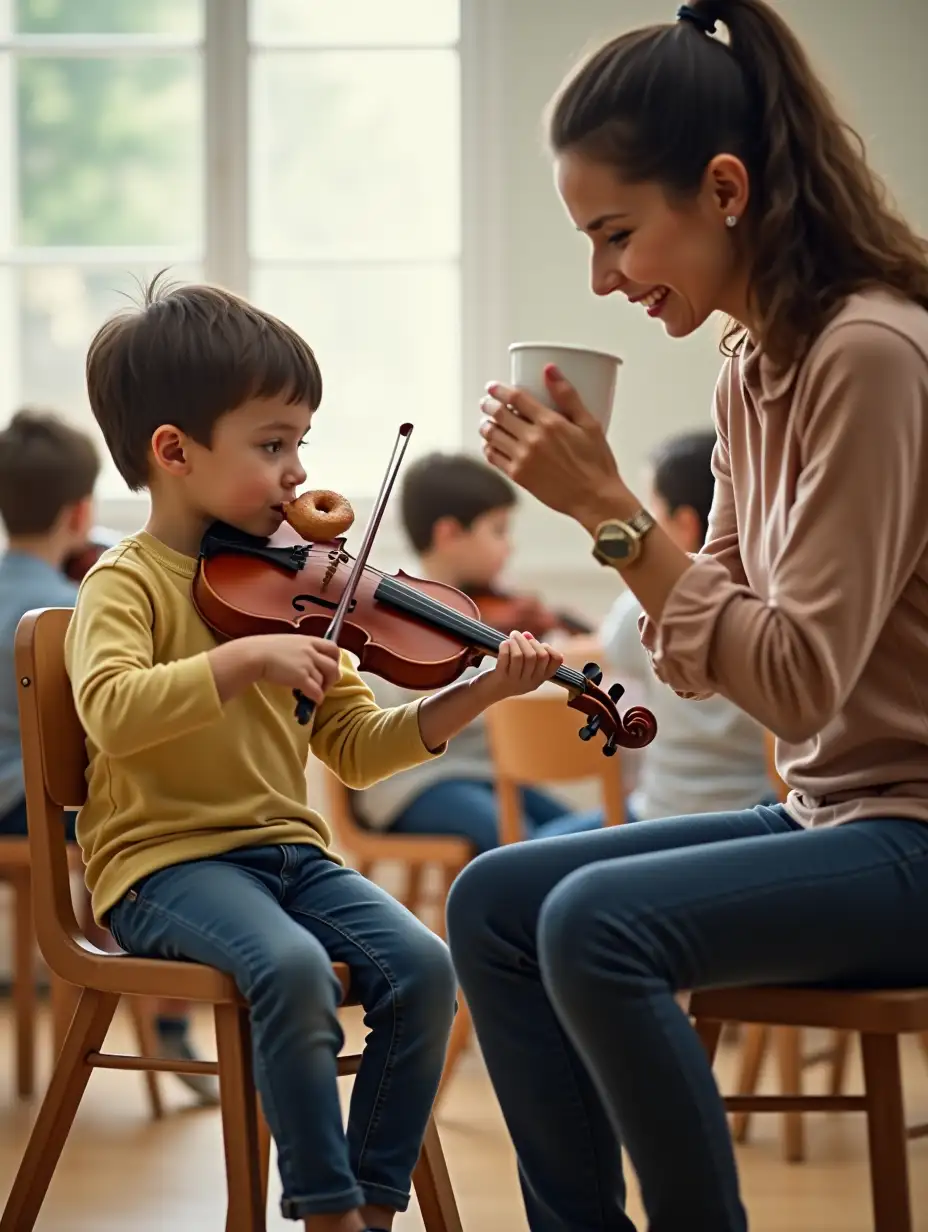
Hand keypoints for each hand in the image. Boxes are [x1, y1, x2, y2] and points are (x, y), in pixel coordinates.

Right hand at [253, 634, 340, 703]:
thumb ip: (301, 649)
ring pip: (324, 680)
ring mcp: (307, 664)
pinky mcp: (301, 677)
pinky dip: (317, 697)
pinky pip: (316, 691)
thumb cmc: (265, 648)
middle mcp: (311, 651)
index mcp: (309, 640)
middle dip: (332, 677)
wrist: (255, 655)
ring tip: (315, 693)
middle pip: (333, 666)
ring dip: (322, 688)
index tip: (330, 667)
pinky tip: (313, 700)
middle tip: (326, 684)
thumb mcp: (288, 642)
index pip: (333, 648)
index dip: (336, 659)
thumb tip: (306, 660)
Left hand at [479, 365, 625, 530]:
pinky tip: (490, 444)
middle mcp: (533, 439)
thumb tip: (550, 369)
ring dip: (485, 425)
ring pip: (492, 436)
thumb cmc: (596, 462)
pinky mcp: (519, 476)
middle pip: (499, 415)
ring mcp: (523, 459)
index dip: (500, 390)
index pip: (516, 398)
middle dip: (488, 405)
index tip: (492, 387)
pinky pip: (494, 458)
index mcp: (550, 423)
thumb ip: (568, 395)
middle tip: (486, 402)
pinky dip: (488, 448)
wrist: (594, 498)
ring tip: (486, 422)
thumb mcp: (589, 424)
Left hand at [481, 630, 563, 700]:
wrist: (485, 693)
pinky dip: (505, 646)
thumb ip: (529, 652)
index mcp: (539, 679)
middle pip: (539, 655)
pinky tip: (503, 644)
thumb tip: (527, 635)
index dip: (549, 648)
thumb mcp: (523, 668)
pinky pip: (506, 657)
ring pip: (522, 655)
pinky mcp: (500, 677)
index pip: (556, 661)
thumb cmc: (506, 675)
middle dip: (529, 641)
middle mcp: (530, 682)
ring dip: (516, 641)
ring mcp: (515, 681)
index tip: (536, 643)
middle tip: (517, 635)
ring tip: (511, 637)